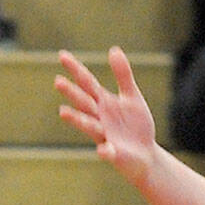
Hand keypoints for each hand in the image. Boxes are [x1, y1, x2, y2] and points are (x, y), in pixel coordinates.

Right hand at [55, 47, 157, 184]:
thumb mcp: (131, 96)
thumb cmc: (135, 125)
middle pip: (84, 103)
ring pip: (89, 126)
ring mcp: (104, 136)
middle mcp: (99, 118)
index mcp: (103, 102)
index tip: (62, 55)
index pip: (86, 82)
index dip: (75, 69)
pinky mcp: (114, 154)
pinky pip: (108, 152)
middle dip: (72, 93)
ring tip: (63, 113)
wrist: (146, 155)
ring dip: (77, 120)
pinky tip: (103, 149)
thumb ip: (123, 75)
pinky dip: (105, 151)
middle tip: (58, 81)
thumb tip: (114, 49)